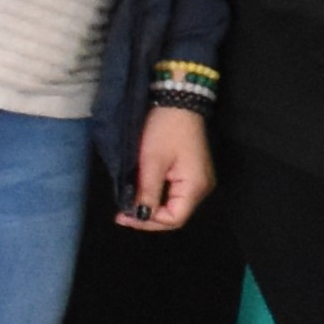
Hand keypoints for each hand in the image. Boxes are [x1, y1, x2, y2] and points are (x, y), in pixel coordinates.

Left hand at [120, 106, 212, 230]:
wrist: (179, 101)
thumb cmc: (166, 130)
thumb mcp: (152, 162)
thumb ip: (147, 193)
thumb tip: (139, 216)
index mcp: (195, 187)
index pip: (174, 219)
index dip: (148, 222)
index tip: (123, 216)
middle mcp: (202, 188)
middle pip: (175, 214)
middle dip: (148, 217)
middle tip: (122, 213)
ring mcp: (198, 180)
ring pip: (174, 204)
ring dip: (152, 208)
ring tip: (129, 205)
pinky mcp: (192, 172)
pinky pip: (175, 193)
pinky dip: (158, 196)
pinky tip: (143, 193)